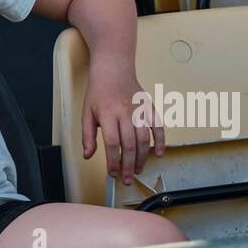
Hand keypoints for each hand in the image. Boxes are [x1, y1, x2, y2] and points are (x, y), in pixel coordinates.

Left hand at [81, 63, 164, 185]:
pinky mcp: (149, 107)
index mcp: (107, 113)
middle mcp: (124, 112)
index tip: (113, 173)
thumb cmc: (99, 91)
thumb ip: (87, 135)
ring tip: (137, 169)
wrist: (113, 69)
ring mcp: (138, 109)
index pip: (111, 143)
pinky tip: (158, 153)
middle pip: (129, 144)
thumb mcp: (86, 112)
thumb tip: (88, 155)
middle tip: (127, 178)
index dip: (113, 161)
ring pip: (144, 138)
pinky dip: (160, 141)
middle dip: (128, 165)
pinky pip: (158, 126)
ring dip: (142, 157)